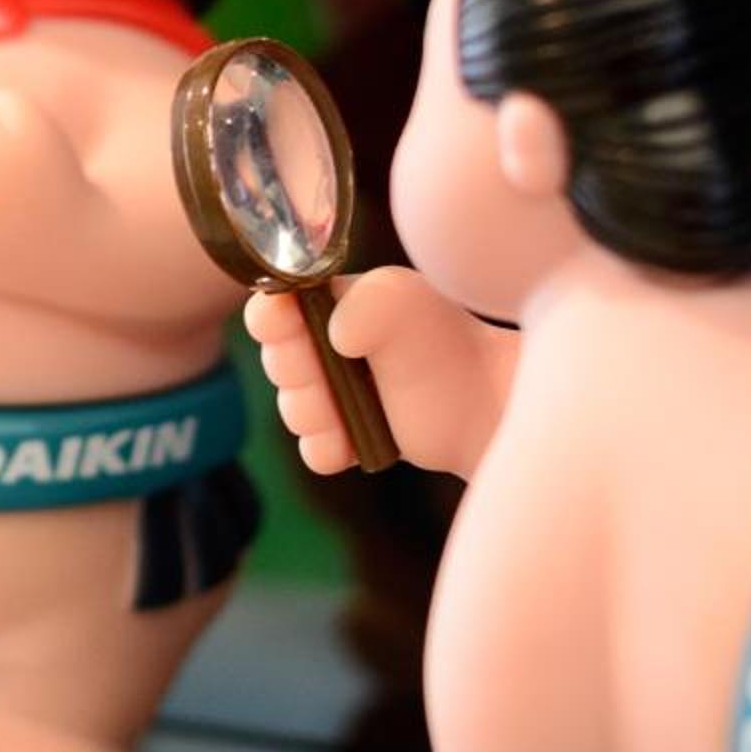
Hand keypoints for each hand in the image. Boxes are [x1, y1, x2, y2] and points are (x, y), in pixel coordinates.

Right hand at [245, 266, 494, 475]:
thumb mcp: (405, 299)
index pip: (268, 308)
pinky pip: (311, 452)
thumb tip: (337, 337)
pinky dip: (331, 448)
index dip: (272, 321)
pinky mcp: (344, 438)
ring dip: (320, 413)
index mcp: (326, 304)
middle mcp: (321, 347)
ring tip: (363, 405)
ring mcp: (331, 396)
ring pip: (291, 412)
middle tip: (343, 367)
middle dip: (301, 372)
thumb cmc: (445, 338)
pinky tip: (360, 438)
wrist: (482, 400)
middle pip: (274, 364)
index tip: (292, 326)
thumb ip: (365, 301)